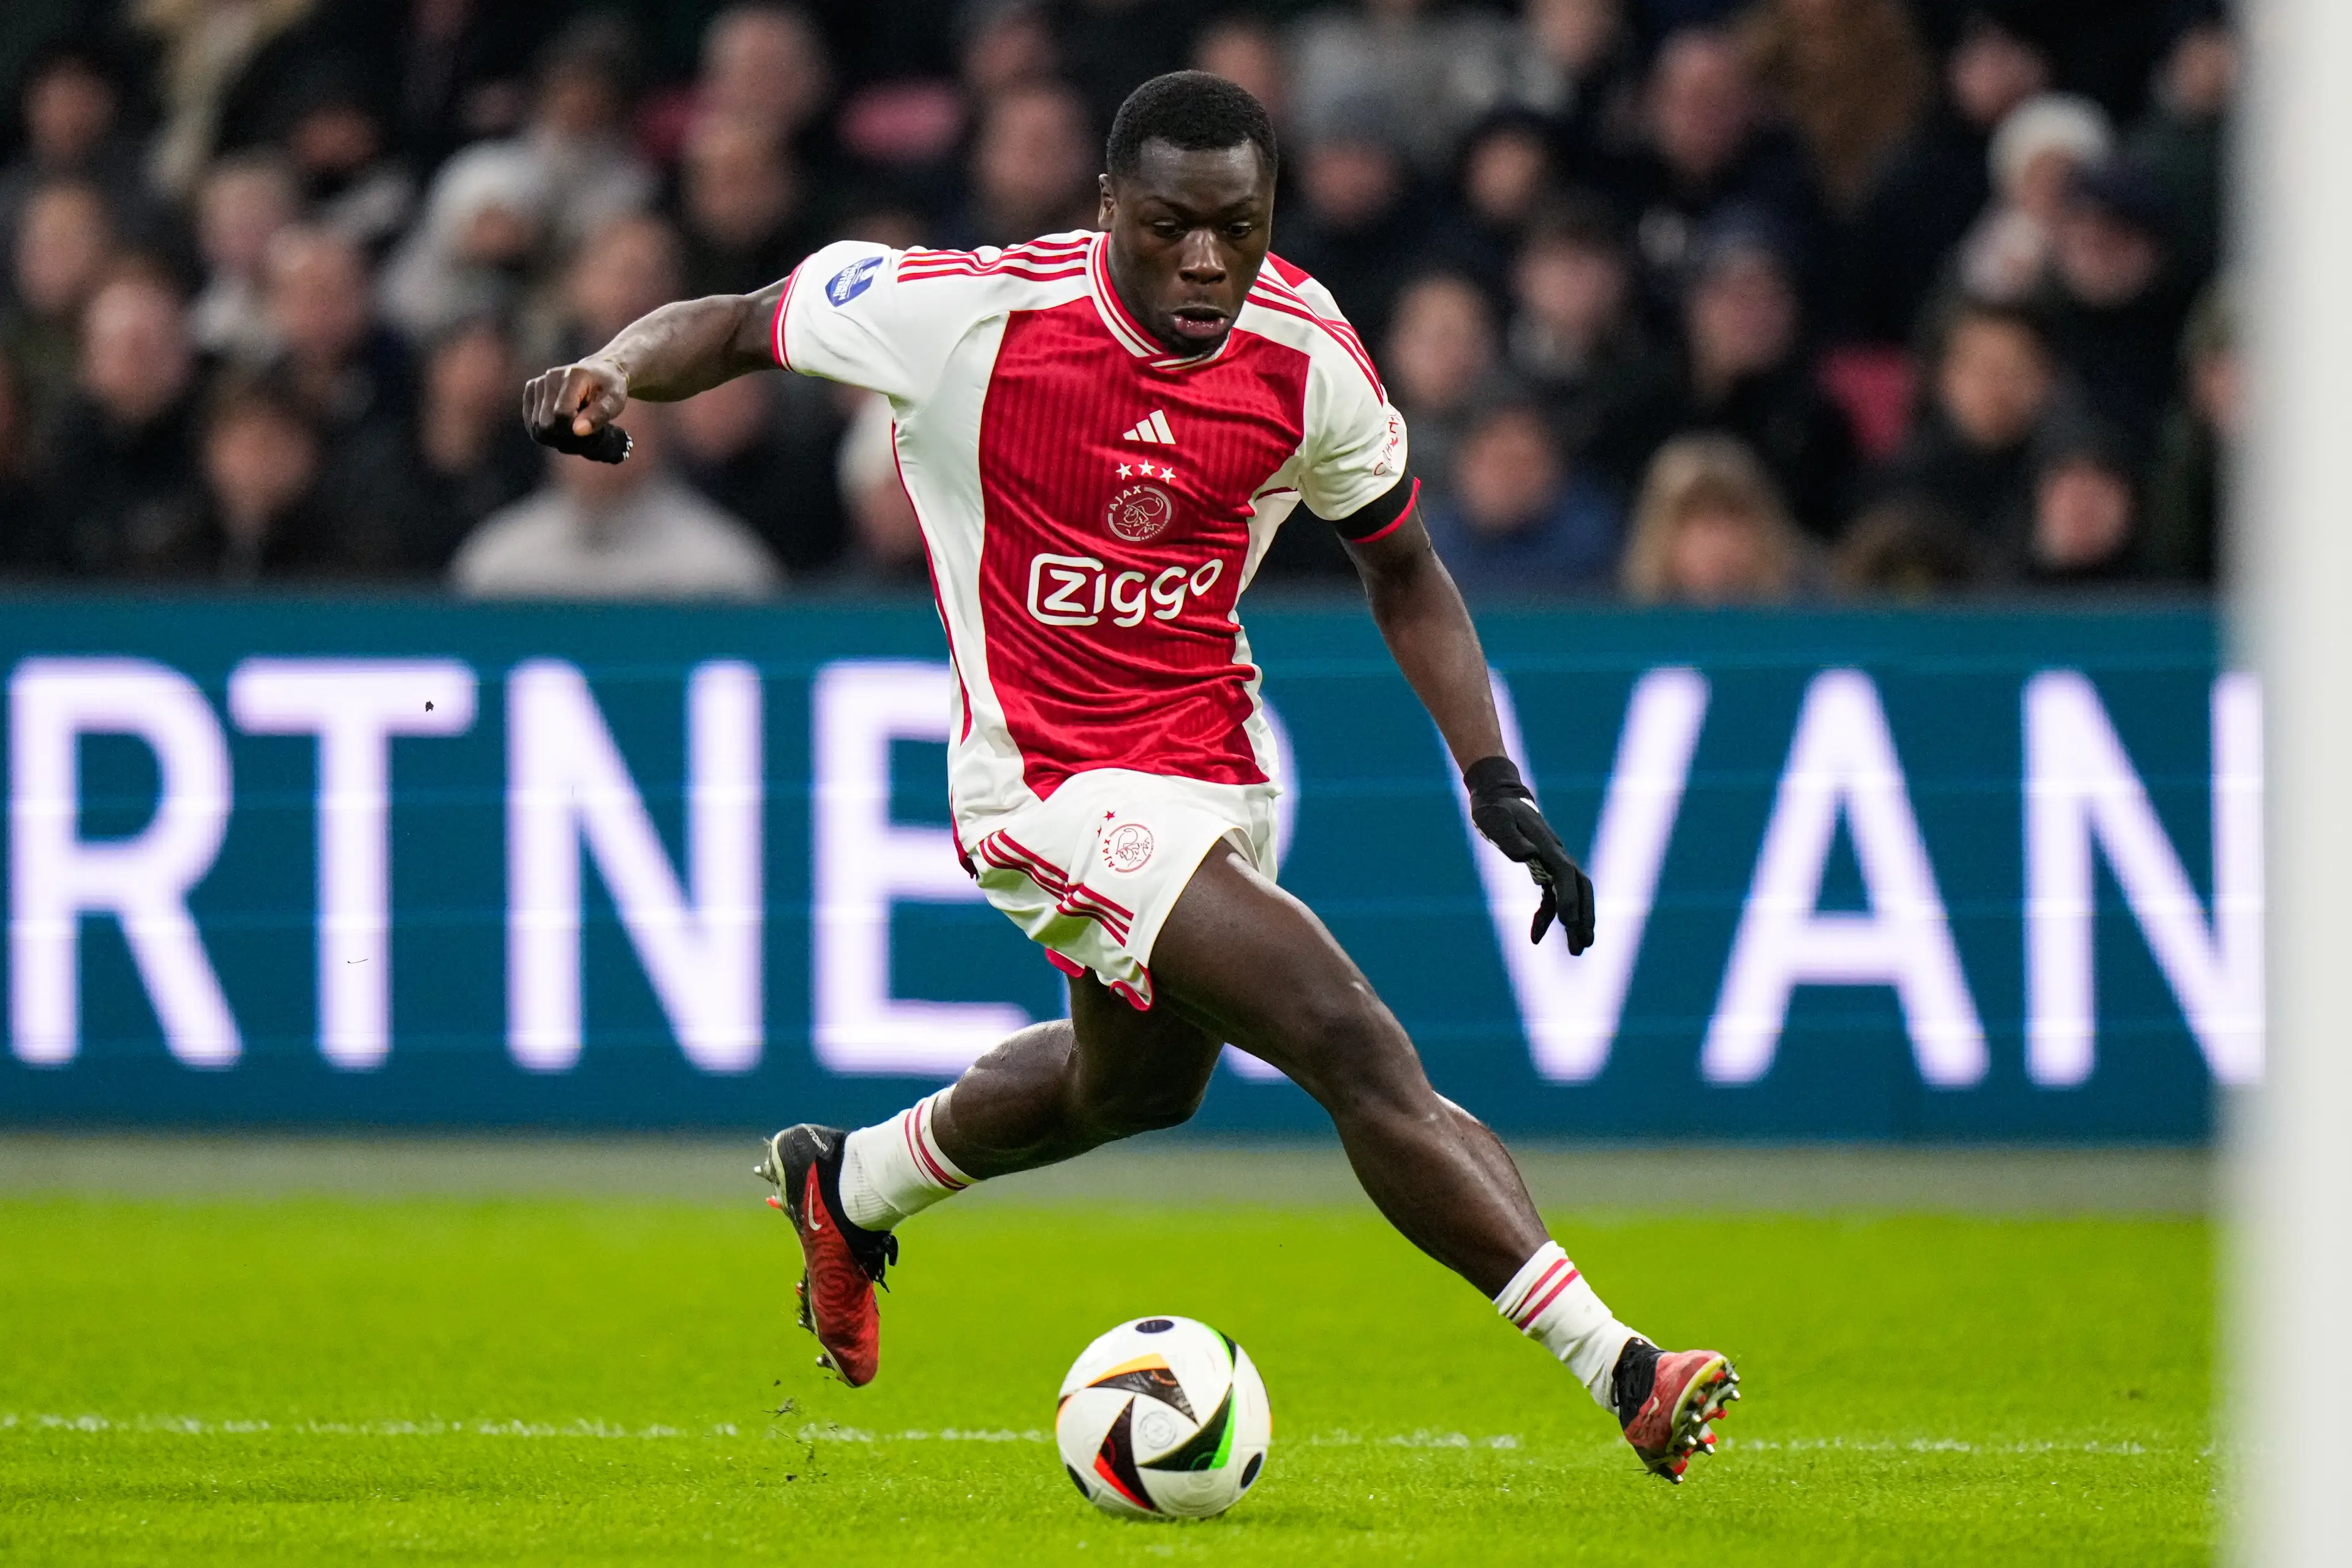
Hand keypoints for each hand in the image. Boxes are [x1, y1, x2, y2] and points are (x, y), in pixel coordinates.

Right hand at [521, 359, 631, 462]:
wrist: (599, 372)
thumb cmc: (609, 389)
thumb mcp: (615, 401)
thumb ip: (599, 415)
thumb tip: (578, 431)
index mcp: (573, 376)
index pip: (562, 415)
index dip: (574, 430)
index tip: (588, 428)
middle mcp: (551, 377)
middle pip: (545, 424)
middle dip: (563, 435)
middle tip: (581, 429)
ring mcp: (538, 383)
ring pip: (535, 426)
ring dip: (554, 435)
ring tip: (571, 426)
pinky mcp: (530, 390)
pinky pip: (530, 423)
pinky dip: (544, 431)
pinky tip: (559, 425)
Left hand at [1465, 756, 1595, 953]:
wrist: (1498, 796)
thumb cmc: (1494, 809)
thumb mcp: (1495, 821)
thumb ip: (1510, 838)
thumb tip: (1528, 856)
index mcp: (1546, 844)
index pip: (1564, 873)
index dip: (1568, 897)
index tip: (1567, 921)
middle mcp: (1555, 854)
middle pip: (1580, 887)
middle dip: (1585, 915)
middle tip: (1585, 944)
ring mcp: (1552, 861)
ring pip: (1573, 894)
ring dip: (1577, 921)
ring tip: (1578, 949)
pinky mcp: (1543, 868)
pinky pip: (1552, 896)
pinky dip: (1546, 916)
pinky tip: (1536, 937)